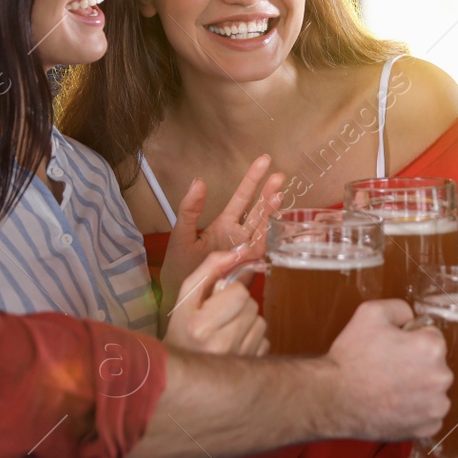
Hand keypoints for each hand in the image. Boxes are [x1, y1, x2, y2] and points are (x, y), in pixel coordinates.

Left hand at [158, 155, 284, 317]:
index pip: (242, 197)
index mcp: (224, 224)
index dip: (253, 179)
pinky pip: (262, 251)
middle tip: (279, 176)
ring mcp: (246, 251)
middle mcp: (239, 235)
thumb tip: (198, 181)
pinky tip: (276, 225)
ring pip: (264, 227)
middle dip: (269, 192)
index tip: (265, 161)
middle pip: (258, 209)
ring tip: (279, 196)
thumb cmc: (178, 268)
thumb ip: (189, 209)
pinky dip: (270, 238)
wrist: (179, 297)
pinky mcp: (248, 268)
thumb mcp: (180, 234)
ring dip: (271, 212)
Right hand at [163, 251, 266, 356]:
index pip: (240, 292)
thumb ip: (211, 267)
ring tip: (225, 330)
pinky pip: (264, 339)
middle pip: (252, 305)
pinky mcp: (250, 365)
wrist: (181, 370)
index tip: (214, 302)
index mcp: (202, 326)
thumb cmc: (183, 328)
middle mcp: (222, 345)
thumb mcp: (188, 295)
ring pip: (260, 321)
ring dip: (246, 321)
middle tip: (218, 316)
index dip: (229, 291)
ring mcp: (238, 358)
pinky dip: (251, 337)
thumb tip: (242, 250)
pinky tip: (234, 343)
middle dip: (238, 306)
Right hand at [323, 300, 450, 441]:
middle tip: (388, 369)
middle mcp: (441, 378)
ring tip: (388, 389)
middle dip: (417, 364)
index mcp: (431, 348)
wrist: (333, 399)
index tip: (392, 349)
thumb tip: (411, 318)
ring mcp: (436, 406)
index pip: (431, 337)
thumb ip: (400, 308)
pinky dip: (415, 411)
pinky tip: (393, 406)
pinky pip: (428, 414)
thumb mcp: (370, 313)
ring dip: (418, 388)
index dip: (410, 340)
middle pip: (435, 364)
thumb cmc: (351, 358)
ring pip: (433, 390)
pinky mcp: (428, 427)